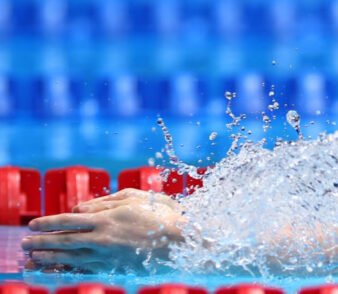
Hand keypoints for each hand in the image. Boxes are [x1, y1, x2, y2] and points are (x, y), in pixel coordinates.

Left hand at [22, 188, 185, 272]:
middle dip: (42, 242)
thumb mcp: (135, 197)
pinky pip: (85, 270)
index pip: (68, 220)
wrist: (183, 241)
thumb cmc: (162, 214)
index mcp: (106, 217)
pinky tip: (59, 270)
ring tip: (34, 259)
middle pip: (64, 241)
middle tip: (25, 245)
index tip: (33, 224)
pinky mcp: (116, 268)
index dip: (48, 223)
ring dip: (50, 258)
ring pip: (71, 258)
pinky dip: (68, 270)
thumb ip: (105, 201)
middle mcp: (103, 238)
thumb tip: (79, 208)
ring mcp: (108, 256)